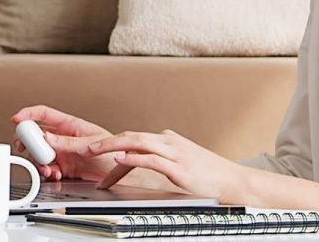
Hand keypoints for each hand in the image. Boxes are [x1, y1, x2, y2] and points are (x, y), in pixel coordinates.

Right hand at [7, 106, 179, 192]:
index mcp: (70, 125)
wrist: (126, 175)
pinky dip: (47, 172)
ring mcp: (63, 153)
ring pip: (39, 154)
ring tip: (47, 167)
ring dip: (38, 161)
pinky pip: (47, 168)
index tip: (16, 119)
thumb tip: (45, 137)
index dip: (28, 114)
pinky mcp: (64, 168)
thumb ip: (66, 142)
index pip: (44, 114)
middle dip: (27, 141)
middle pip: (35, 135)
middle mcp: (64, 138)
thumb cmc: (117, 153)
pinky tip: (54, 174)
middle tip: (25, 147)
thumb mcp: (91, 145)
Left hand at [82, 130, 255, 204]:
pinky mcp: (179, 167)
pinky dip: (134, 157)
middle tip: (84, 147)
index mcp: (167, 140)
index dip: (112, 147)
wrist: (235, 182)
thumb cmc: (209, 175)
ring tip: (94, 151)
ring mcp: (174, 153)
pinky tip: (121, 159)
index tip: (95, 156)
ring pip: (137, 142)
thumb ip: (158, 158)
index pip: (133, 140)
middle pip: (130, 136)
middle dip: (105, 141)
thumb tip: (134, 159)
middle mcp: (168, 142)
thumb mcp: (180, 162)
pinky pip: (151, 159)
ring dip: (112, 146)